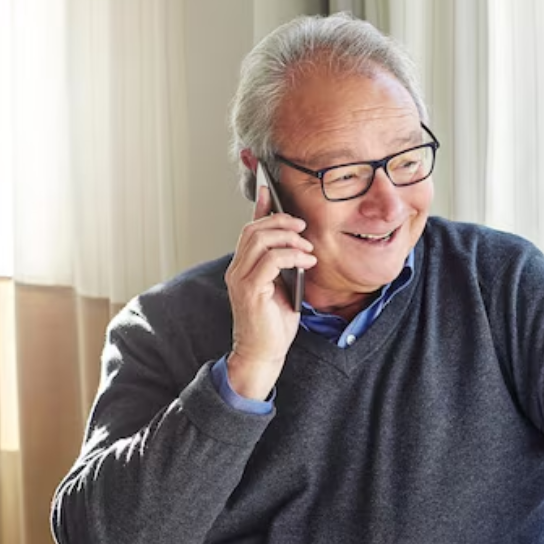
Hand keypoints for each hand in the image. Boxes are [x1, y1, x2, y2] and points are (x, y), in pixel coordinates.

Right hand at [223, 184, 315, 399]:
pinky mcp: (250, 290)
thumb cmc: (274, 324)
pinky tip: (306, 262)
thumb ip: (284, 265)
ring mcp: (240, 279)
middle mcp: (236, 269)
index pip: (249, 229)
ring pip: (260, 240)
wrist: (265, 353)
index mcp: (243, 266)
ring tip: (307, 248)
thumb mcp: (283, 286)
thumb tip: (299, 244)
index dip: (260, 207)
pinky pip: (270, 260)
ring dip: (288, 238)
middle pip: (254, 229)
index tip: (272, 190)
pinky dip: (291, 256)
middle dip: (281, 221)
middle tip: (303, 227)